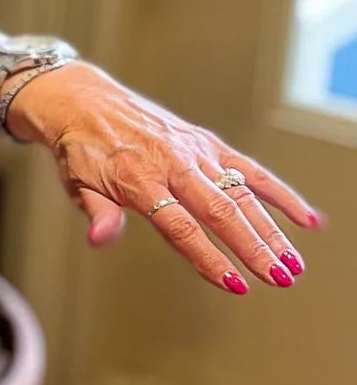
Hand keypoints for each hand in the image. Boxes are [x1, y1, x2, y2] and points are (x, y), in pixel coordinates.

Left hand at [5, 60, 318, 293]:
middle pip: (221, 212)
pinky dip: (280, 193)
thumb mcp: (78, 184)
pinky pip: (250, 169)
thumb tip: (100, 238)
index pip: (180, 227)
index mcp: (140, 180)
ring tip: (294, 264)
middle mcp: (173, 164)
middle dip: (254, 248)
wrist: (83, 101)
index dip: (208, 257)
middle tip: (280, 279)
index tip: (233, 284)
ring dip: (272, 230)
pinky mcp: (207, 143)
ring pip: (242, 194)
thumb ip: (98, 212)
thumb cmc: (80, 150)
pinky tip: (307, 220)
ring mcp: (194, 152)